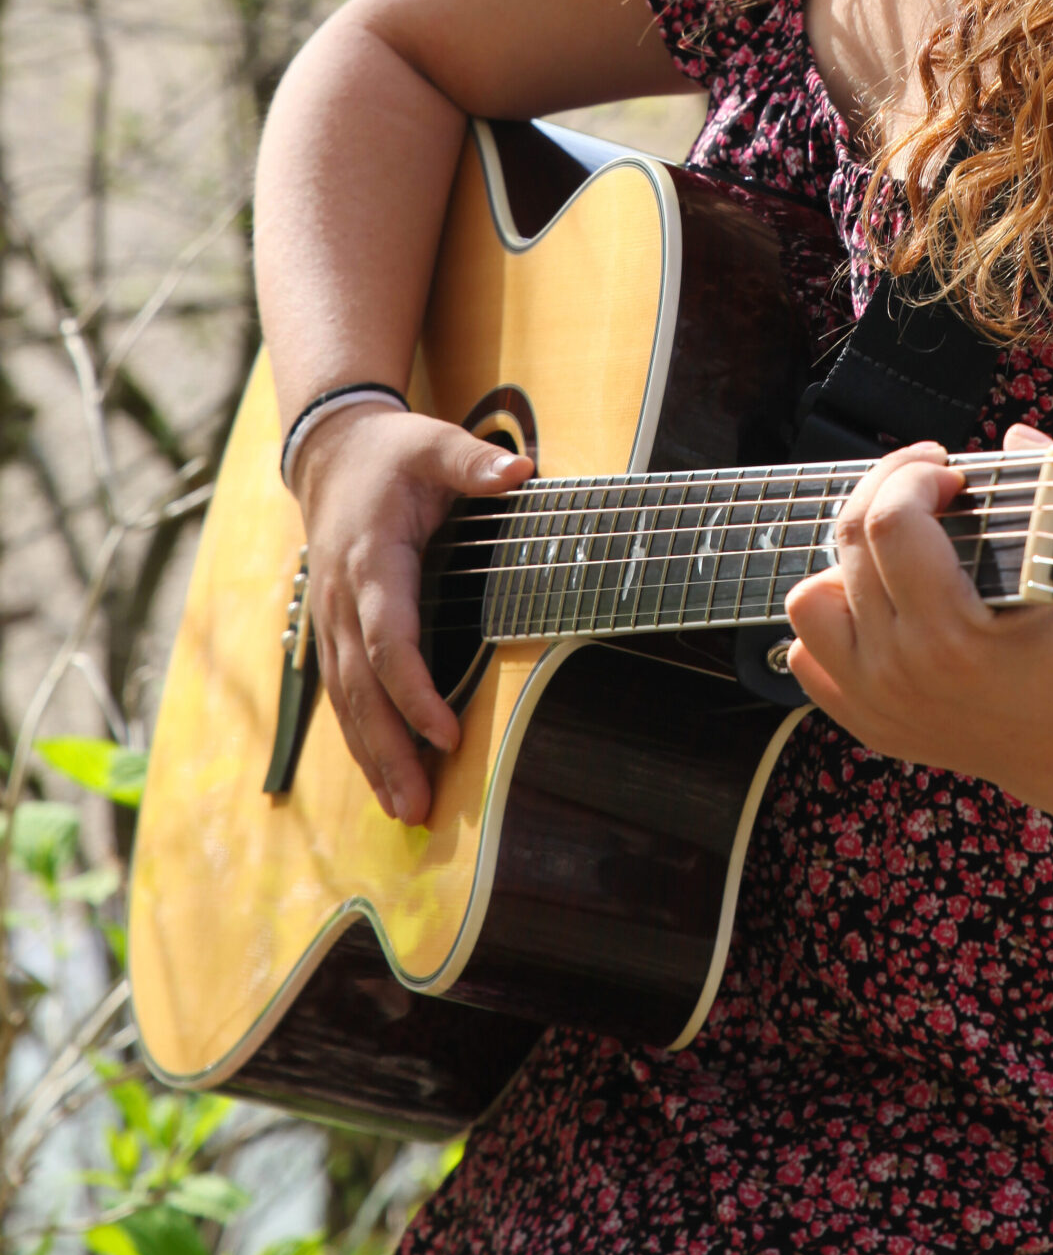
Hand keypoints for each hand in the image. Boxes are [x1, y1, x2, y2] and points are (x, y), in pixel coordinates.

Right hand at [290, 404, 531, 824]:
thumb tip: (519, 471)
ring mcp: (331, 620)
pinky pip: (343, 695)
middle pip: (361, 688)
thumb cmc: (390, 452)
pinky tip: (383, 778)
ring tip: (404, 812)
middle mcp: (341, 599)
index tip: (446, 734)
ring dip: (373, 758)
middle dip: (389, 749)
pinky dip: (361, 740)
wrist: (330, 453)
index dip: (414, 690)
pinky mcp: (333, 632)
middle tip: (418, 807)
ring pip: (346, 701)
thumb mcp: (432, 442)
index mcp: (370, 559)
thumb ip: (473, 461)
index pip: (388, 639)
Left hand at [782, 424, 1052, 819]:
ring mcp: (878, 702)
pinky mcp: (870, 722)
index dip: (915, 474)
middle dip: (887, 491)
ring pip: (809, 601)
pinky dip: (837, 618)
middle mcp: (901, 672)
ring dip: (846, 561)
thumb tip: (1015, 440)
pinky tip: (884, 602)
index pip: (893, 521)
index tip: (950, 473)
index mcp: (952, 636)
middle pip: (849, 544)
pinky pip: (808, 654)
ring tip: (897, 550)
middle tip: (929, 485)